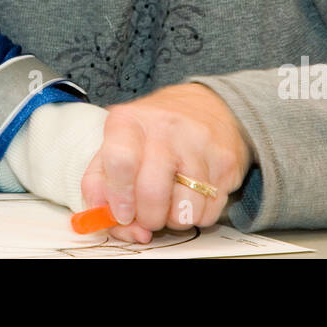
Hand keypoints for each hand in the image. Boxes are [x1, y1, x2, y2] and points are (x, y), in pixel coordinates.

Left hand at [80, 83, 254, 243]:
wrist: (206, 104)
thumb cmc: (152, 133)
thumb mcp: (117, 144)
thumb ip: (100, 184)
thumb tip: (106, 221)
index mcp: (129, 120)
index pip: (120, 160)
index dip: (119, 196)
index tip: (122, 214)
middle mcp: (166, 127)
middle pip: (152, 192)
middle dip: (147, 218)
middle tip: (147, 214)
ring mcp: (200, 143)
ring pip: (183, 211)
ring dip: (173, 220)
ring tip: (171, 201)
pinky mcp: (226, 162)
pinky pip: (208, 213)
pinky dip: (197, 216)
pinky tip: (192, 196)